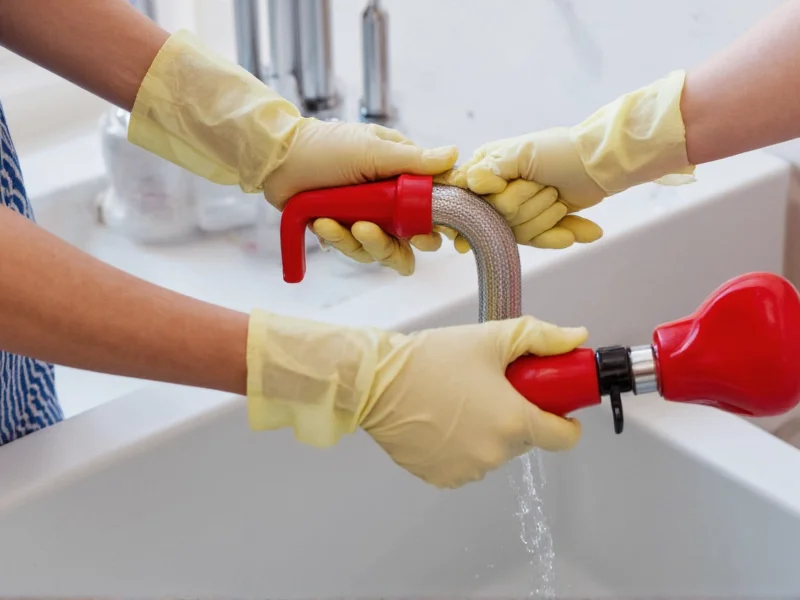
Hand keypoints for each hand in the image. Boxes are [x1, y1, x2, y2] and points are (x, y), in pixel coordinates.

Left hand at [127, 30, 455, 275]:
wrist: (279, 160)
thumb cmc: (327, 147)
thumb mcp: (372, 150)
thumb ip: (413, 161)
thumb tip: (455, 156)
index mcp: (404, 177)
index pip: (435, 205)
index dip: (440, 224)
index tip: (431, 233)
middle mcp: (392, 203)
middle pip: (414, 240)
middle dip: (396, 243)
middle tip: (372, 231)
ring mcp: (370, 219)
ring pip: (385, 251)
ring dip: (362, 242)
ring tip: (337, 224)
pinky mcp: (346, 233)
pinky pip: (354, 251)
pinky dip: (339, 239)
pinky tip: (322, 224)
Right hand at [247, 312, 585, 488]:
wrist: (376, 382)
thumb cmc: (432, 358)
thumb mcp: (490, 338)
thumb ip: (540, 337)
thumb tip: (576, 338)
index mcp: (514, 422)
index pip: (564, 438)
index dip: (565, 420)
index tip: (554, 405)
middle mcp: (495, 454)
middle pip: (526, 441)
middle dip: (517, 417)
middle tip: (493, 389)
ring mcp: (467, 470)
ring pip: (495, 452)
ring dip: (488, 433)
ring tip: (460, 402)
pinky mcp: (441, 478)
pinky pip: (466, 464)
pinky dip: (462, 447)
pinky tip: (442, 421)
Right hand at [436, 165, 602, 252]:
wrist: (601, 163)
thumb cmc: (561, 151)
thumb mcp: (522, 152)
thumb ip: (489, 169)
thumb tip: (463, 182)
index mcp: (488, 169)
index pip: (471, 199)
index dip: (490, 201)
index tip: (503, 194)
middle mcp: (498, 190)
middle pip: (498, 219)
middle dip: (528, 206)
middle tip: (547, 187)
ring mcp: (519, 209)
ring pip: (519, 233)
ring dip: (546, 218)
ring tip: (560, 199)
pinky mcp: (540, 223)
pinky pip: (540, 241)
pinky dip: (559, 236)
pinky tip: (574, 234)